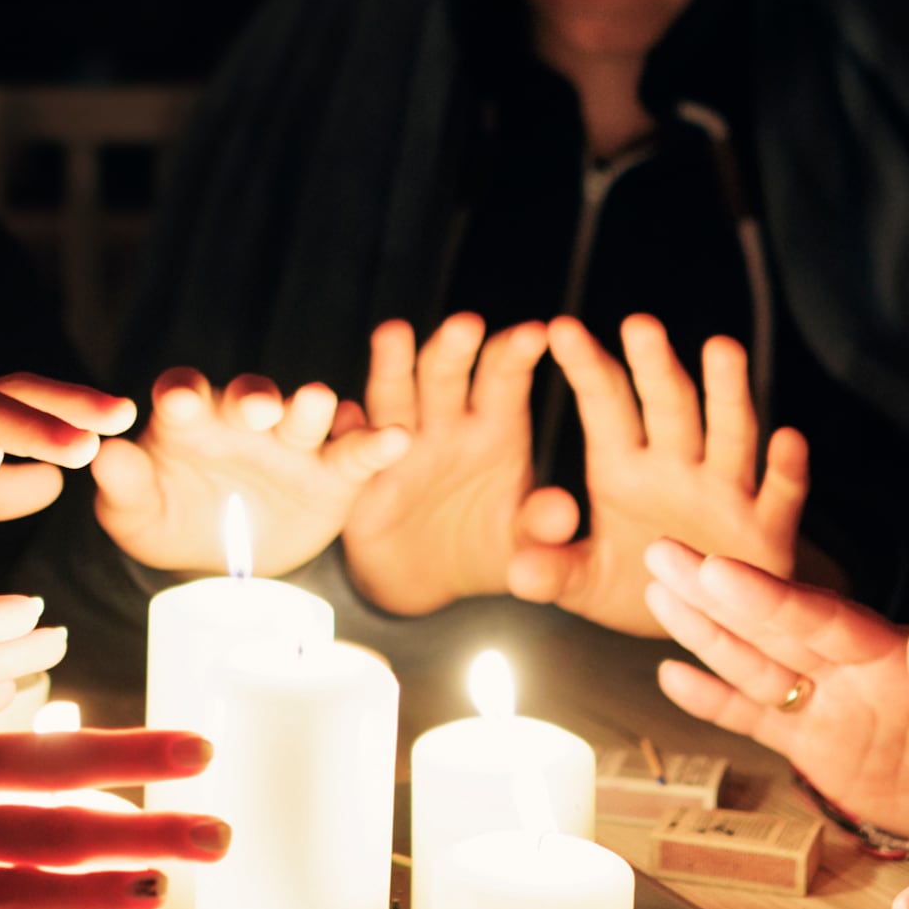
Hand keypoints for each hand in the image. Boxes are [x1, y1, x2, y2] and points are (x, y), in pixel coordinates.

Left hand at [88, 368, 406, 578]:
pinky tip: (393, 439)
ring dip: (312, 406)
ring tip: (318, 405)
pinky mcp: (334, 473)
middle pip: (250, 397)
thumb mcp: (137, 513)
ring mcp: (292, 442)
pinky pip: (357, 453)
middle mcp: (243, 421)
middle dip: (255, 397)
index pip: (183, 394)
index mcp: (189, 420)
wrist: (225, 561)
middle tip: (257, 407)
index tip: (180, 404)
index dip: (182, 396)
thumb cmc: (170, 519)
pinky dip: (376, 441)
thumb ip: (123, 484)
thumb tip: (104, 454)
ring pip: (305, 414)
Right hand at [337, 313, 548, 616]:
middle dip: (454, 349)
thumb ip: (540, 525)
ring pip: (394, 396)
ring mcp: (398, 442)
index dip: (517, 354)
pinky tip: (346, 415)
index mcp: (495, 426)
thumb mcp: (521, 542)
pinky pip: (351, 448)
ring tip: (395, 336)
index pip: (505, 377)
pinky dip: (348, 430)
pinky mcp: (360, 473)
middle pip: (447, 374)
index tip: (536, 333)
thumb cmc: (487, 548)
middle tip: (466, 326)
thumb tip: (562, 512)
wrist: (428, 582)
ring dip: (393, 366)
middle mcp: (445, 423)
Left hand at [506, 317, 807, 637]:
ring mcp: (726, 493)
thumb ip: (554, 572)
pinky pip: (780, 496)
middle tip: (638, 324)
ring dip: (726, 393)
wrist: (702, 622)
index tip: (560, 329)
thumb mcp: (585, 584)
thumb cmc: (639, 586)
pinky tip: (787, 440)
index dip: (586, 368)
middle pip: (668, 406)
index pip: (605, 404)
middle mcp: (676, 467)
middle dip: (655, 366)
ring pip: (729, 433)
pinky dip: (786, 470)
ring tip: (721, 348)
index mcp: (623, 467)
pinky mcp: (768, 530)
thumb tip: (519, 573)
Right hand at [636, 540, 908, 837]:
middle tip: (661, 552)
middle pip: (773, 625)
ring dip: (703, 629)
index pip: (824, 621)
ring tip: (654, 590)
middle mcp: (854, 673)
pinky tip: (673, 676)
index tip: (720, 570)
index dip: (770, 598)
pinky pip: (758, 719)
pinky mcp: (823, 749)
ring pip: (753, 662)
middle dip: (716, 592)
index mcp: (897, 660)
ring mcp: (833, 708)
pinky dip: (715, 701)